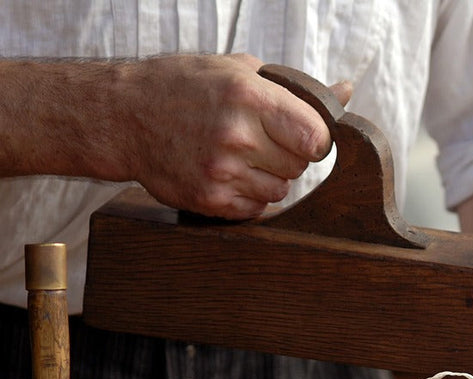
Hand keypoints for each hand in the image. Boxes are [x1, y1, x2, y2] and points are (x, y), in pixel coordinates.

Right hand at [118, 54, 348, 218]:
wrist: (122, 116)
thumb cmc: (184, 86)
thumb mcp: (238, 70)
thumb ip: (294, 88)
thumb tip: (346, 92)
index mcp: (250, 97)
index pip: (317, 139)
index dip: (315, 140)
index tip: (302, 136)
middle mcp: (237, 136)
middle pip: (299, 167)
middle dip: (288, 156)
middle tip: (261, 141)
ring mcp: (222, 172)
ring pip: (280, 192)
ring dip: (268, 178)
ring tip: (239, 155)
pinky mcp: (209, 199)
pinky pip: (255, 210)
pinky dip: (247, 197)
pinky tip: (226, 173)